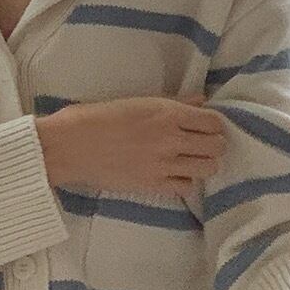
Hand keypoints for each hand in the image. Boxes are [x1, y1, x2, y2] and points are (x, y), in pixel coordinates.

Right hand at [37, 93, 227, 201]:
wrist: (72, 145)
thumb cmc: (100, 117)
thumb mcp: (139, 101)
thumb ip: (174, 103)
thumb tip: (201, 102)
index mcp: (168, 113)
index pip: (214, 122)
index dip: (215, 125)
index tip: (205, 127)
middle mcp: (171, 139)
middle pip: (217, 147)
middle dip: (214, 145)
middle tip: (202, 145)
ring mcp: (163, 165)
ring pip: (208, 169)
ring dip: (204, 165)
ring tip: (192, 161)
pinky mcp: (152, 186)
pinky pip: (186, 188)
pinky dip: (185, 182)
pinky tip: (175, 175)